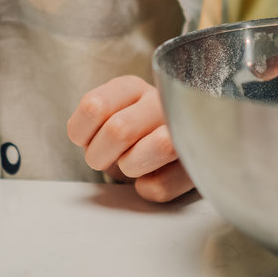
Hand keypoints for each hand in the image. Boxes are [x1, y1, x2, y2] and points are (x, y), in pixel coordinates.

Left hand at [67, 75, 193, 201]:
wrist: (171, 145)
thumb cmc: (129, 135)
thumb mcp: (105, 119)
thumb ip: (93, 122)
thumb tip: (94, 149)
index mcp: (131, 88)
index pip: (93, 106)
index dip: (82, 134)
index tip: (88, 140)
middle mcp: (160, 100)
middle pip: (120, 130)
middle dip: (102, 156)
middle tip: (106, 160)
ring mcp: (184, 126)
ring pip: (160, 146)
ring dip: (130, 168)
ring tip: (130, 167)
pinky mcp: (194, 161)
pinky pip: (164, 183)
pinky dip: (147, 188)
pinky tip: (151, 177)